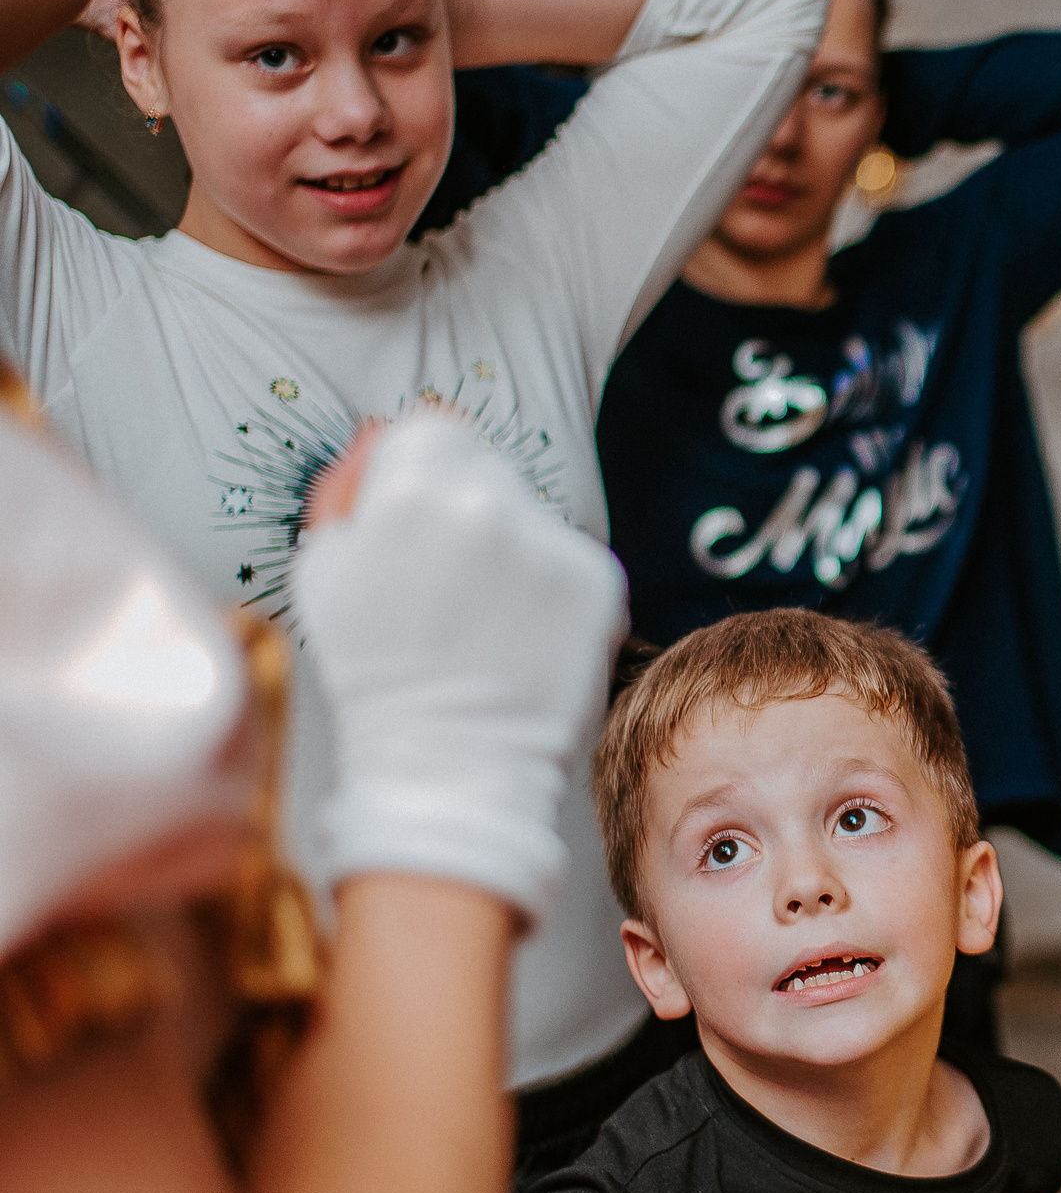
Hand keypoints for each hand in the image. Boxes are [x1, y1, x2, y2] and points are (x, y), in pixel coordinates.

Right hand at [291, 415, 626, 924]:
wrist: (450, 762)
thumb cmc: (378, 672)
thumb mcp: (325, 569)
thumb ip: (351, 489)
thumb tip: (380, 435)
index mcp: (413, 491)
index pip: (429, 430)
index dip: (416, 475)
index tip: (415, 517)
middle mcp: (492, 504)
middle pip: (485, 466)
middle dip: (465, 506)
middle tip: (448, 581)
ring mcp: (554, 542)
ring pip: (533, 513)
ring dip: (512, 546)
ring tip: (484, 618)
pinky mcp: (602, 581)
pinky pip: (570, 558)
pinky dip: (551, 587)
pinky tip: (522, 633)